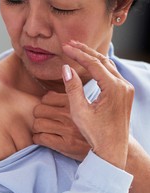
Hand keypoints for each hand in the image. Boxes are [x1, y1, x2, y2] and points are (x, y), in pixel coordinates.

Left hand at [32, 91, 90, 160]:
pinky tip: (43, 139)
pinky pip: (41, 138)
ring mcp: (68, 130)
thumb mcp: (84, 108)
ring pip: (38, 124)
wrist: (109, 148)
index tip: (48, 110)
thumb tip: (48, 94)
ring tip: (43, 130)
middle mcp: (71, 115)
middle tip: (44, 120)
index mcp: (76, 103)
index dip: (45, 104)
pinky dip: (38, 139)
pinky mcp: (65, 144)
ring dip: (37, 128)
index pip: (47, 98)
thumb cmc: (93, 127)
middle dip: (39, 116)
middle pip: (39, 110)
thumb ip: (68, 99)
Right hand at [62, 41, 133, 168]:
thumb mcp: (80, 111)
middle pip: (102, 61)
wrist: (113, 149)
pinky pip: (112, 74)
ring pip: (108, 66)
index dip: (77, 54)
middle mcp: (123, 85)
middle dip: (85, 51)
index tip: (65, 47)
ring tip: (78, 50)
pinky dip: (99, 67)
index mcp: (114, 88)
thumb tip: (66, 69)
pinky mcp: (124, 94)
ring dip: (93, 57)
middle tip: (70, 44)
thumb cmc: (95, 133)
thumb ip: (73, 88)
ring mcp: (126, 89)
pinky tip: (90, 65)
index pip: (93, 64)